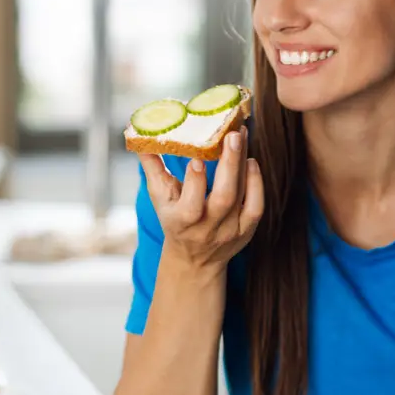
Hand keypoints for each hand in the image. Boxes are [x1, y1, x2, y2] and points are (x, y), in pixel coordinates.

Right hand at [138, 126, 263, 269]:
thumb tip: (139, 137)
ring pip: (240, 196)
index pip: (191, 205)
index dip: (195, 181)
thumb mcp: (160, 199)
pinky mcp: (247, 230)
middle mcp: (208, 229)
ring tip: (242, 137)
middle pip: (223, 197)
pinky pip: (256, 205)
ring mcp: (230, 230)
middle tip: (232, 134)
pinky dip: (256, 182)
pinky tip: (251, 162)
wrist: (196, 260)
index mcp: (182, 222)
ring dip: (242, 165)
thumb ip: (152, 168)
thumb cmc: (175, 221)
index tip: (197, 157)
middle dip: (229, 164)